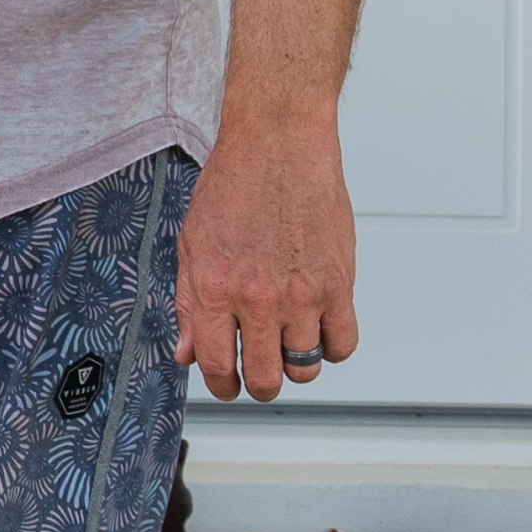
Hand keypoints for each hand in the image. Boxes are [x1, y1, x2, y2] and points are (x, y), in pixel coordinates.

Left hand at [174, 121, 358, 400]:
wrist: (278, 145)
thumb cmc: (234, 185)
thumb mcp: (191, 243)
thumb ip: (188, 303)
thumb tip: (188, 352)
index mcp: (215, 288)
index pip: (217, 364)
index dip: (221, 385)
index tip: (226, 386)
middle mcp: (258, 297)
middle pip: (266, 376)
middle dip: (259, 385)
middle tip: (258, 376)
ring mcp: (302, 293)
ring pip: (305, 367)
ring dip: (295, 365)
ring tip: (286, 346)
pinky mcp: (339, 283)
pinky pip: (343, 343)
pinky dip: (331, 347)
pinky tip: (317, 331)